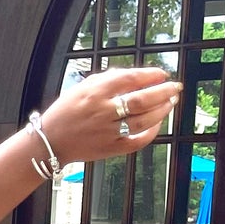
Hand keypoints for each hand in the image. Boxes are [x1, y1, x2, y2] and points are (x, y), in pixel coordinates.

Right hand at [40, 65, 180, 165]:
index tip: (161, 74)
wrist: (49, 142)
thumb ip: (106, 79)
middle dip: (163, 92)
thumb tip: (133, 76)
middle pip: (142, 100)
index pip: (130, 79)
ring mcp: (108, 132)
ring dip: (162, 110)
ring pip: (144, 120)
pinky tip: (157, 123)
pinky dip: (151, 132)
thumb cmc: (65, 113)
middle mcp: (102, 112)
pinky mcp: (111, 148)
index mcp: (94, 93)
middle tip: (175, 87)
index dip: (150, 75)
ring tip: (170, 102)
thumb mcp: (81, 88)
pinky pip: (138, 141)